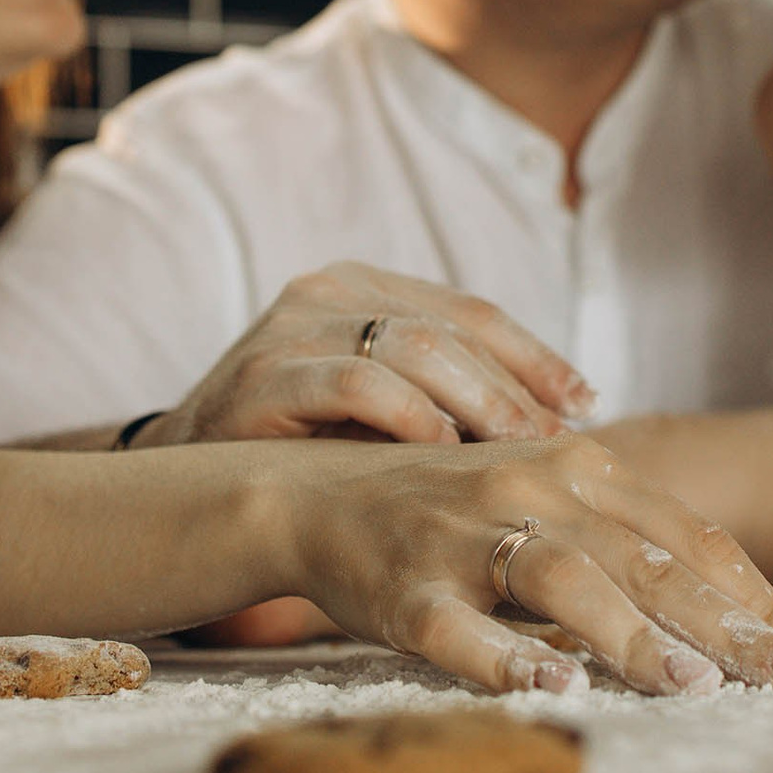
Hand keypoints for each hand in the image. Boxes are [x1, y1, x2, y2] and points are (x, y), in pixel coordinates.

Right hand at [134, 262, 596, 447]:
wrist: (186, 482)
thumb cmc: (303, 451)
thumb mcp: (382, 415)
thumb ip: (449, 405)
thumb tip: (565, 433)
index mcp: (366, 289)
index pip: (471, 313)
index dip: (535, 357)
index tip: (587, 406)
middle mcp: (329, 292)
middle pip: (449, 330)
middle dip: (514, 389)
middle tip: (561, 444)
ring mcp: (291, 328)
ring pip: (411, 348)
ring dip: (473, 402)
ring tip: (516, 453)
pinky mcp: (260, 375)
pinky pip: (354, 384)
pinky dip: (407, 417)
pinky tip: (440, 456)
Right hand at [286, 431, 772, 696]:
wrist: (311, 493)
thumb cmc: (448, 509)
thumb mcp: (544, 501)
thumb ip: (624, 538)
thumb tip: (729, 601)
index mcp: (578, 468)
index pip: (688, 536)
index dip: (756, 596)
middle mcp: (531, 488)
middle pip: (648, 558)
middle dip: (733, 625)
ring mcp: (468, 537)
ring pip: (565, 582)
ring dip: (632, 636)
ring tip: (695, 686)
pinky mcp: (406, 589)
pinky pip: (461, 630)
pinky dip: (507, 660)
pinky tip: (554, 690)